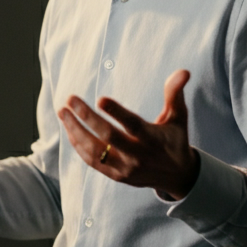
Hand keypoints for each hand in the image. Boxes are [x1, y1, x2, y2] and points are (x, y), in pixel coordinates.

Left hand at [58, 69, 199, 200]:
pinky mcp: (116, 176)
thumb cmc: (174, 139)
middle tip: (70, 99)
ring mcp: (126, 168)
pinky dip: (78, 145)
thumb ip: (175, 93)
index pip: (133, 125)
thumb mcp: (178, 117)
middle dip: (87, 117)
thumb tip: (183, 71)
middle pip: (108, 137)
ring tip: (63, 112)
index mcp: (153, 139)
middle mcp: (138, 155)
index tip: (100, 99)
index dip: (117, 113)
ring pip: (95, 151)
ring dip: (75, 131)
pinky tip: (69, 128)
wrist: (177, 176)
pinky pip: (92, 161)